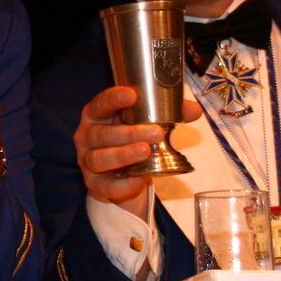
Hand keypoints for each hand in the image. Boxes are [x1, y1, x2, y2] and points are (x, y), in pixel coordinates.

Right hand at [75, 86, 201, 216]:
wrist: (122, 177)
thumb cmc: (131, 141)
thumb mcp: (147, 124)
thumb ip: (170, 114)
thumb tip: (194, 110)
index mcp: (97, 116)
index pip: (100, 104)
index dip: (114, 98)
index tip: (132, 94)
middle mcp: (86, 137)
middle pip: (102, 134)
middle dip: (129, 132)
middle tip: (157, 132)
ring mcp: (88, 162)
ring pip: (99, 159)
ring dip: (124, 155)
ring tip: (146, 151)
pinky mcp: (96, 185)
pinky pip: (108, 186)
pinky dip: (125, 183)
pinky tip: (140, 178)